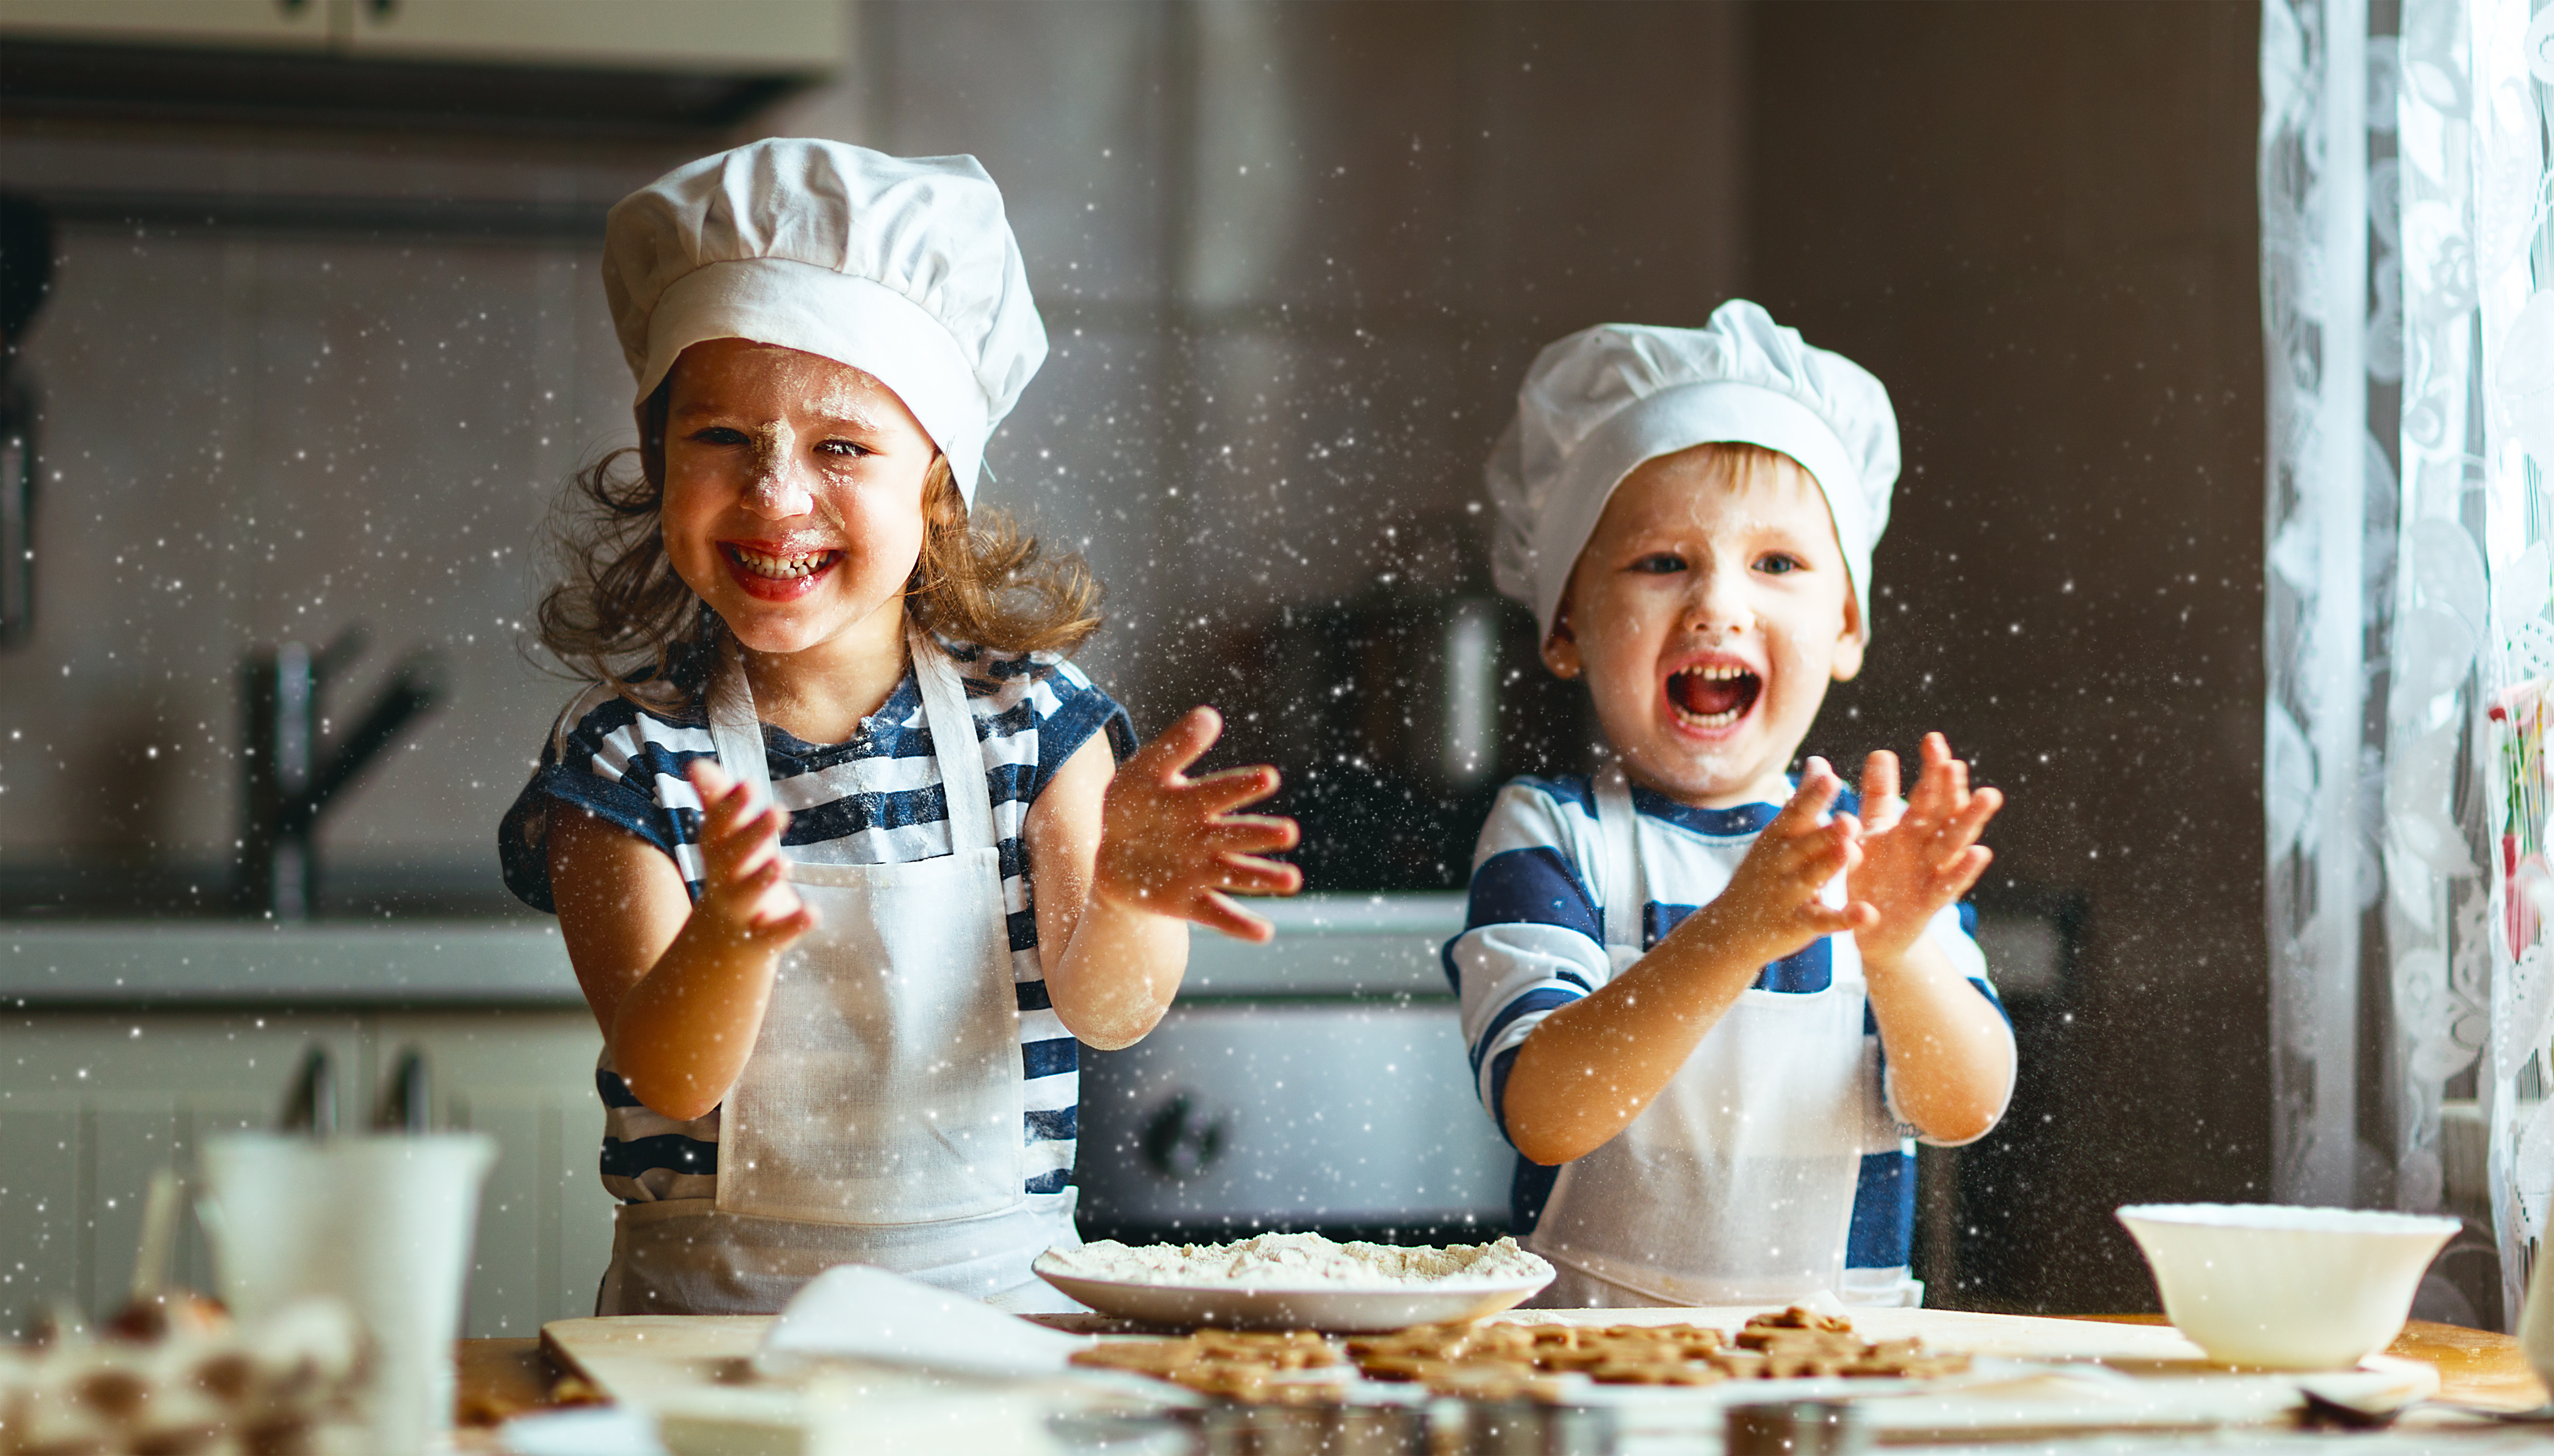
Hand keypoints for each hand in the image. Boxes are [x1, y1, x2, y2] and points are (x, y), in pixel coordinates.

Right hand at [683, 759, 815, 950]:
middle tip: (778, 811)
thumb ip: (717, 804)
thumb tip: (694, 764)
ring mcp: (741, 912)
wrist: (718, 948)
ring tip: (783, 862)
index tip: (748, 784)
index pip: (718, 828)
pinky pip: (775, 933)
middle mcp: (724, 881)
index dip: (730, 808)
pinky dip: (793, 924)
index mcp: (718, 855)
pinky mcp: (762, 939)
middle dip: (753, 834)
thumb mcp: (724, 844)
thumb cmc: (730, 878)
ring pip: (747, 895)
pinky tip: (813, 912)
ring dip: (763, 878)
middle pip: (733, 857)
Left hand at [1093, 706, 1302, 940]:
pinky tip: (1264, 933)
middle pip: (1237, 834)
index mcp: (1196, 801)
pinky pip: (1217, 914)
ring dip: (1264, 877)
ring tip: (1292, 880)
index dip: (1242, 785)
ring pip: (1237, 874)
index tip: (1269, 777)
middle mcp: (1207, 836)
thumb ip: (1175, 746)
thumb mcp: (1144, 771)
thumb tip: (1210, 715)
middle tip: (1288, 832)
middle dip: (1261, 833)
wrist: (1113, 853)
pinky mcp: (1190, 902)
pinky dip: (1240, 926)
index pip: (1221, 791)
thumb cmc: (1136, 805)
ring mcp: (1201, 871)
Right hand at [1697, 757, 1876, 965]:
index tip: (1830, 777)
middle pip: (1804, 845)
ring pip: (1811, 878)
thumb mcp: (1778, 835)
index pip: (1795, 813)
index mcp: (1777, 838)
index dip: (1812, 797)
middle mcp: (1780, 863)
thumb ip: (1803, 800)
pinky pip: (1823, 920)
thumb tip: (1819, 760)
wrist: (1729, 929)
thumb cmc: (1763, 873)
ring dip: (1829, 866)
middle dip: (1824, 832)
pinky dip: (1844, 919)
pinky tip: (1867, 914)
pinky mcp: (1798, 924)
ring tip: (1850, 852)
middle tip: (1849, 819)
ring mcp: (1787, 894)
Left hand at [1850, 733, 1999, 969]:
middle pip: (1944, 813)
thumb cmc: (1876, 876)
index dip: (1932, 768)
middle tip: (1955, 762)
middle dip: (1951, 789)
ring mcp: (1933, 873)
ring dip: (1971, 820)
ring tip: (1989, 795)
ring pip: (1956, 844)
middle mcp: (1928, 847)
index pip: (1927, 793)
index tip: (1933, 740)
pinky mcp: (1931, 903)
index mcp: (1913, 828)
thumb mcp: (1872, 833)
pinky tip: (1981, 852)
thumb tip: (1883, 752)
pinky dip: (1965, 870)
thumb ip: (1878, 797)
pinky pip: (1949, 885)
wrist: (1873, 930)